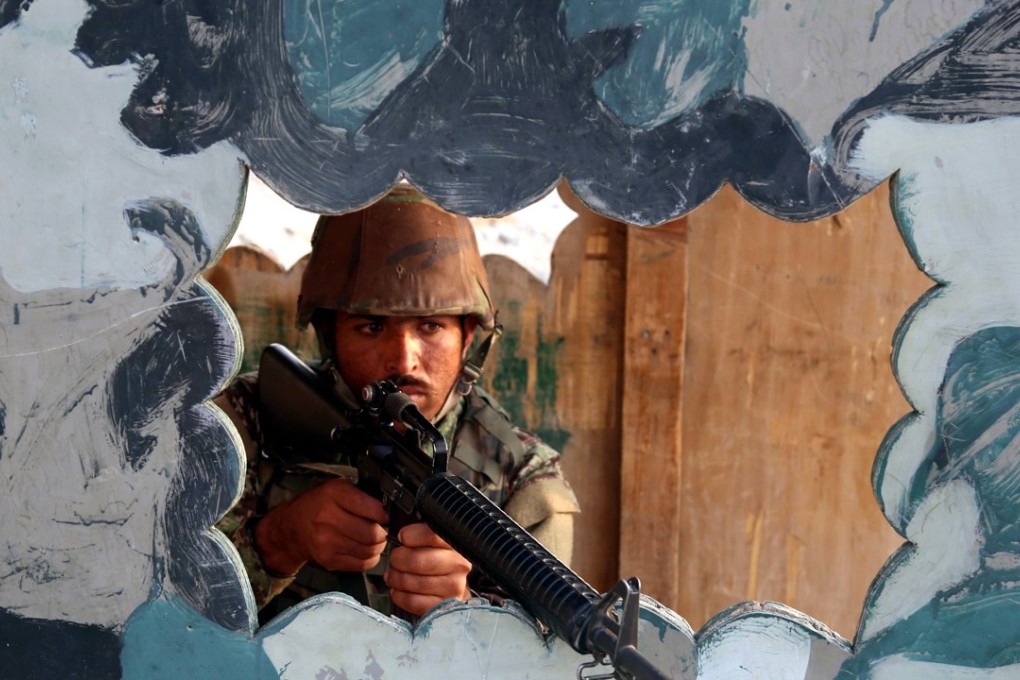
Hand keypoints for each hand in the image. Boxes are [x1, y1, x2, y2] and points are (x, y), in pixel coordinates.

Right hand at [254, 477, 388, 575]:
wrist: (291, 527)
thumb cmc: (318, 504)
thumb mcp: (337, 487)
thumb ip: (361, 494)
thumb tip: (389, 506)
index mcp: (333, 495)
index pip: (370, 507)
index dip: (385, 513)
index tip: (388, 515)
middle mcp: (328, 519)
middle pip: (372, 533)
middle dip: (384, 531)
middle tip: (384, 528)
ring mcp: (327, 543)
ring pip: (369, 550)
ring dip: (379, 546)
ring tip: (376, 539)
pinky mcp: (329, 560)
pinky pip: (361, 564)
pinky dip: (370, 558)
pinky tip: (367, 550)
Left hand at [386, 523, 472, 615]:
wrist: (450, 587)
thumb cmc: (437, 560)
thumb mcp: (434, 542)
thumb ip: (421, 533)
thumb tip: (400, 530)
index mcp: (455, 544)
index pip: (431, 535)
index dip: (410, 536)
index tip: (402, 537)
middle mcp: (458, 564)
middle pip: (418, 561)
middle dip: (398, 559)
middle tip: (395, 559)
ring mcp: (453, 587)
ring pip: (413, 582)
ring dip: (396, 578)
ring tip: (393, 575)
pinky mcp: (443, 605)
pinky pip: (413, 601)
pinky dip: (400, 596)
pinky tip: (398, 590)